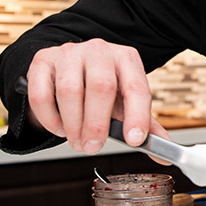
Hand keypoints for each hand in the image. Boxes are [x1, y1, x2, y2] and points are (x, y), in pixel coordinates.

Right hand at [25, 39, 168, 153]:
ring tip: (77, 140)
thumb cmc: (103, 88)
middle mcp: (100, 50)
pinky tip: (60, 128)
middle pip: (101, 87)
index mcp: (126, 59)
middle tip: (93, 147)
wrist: (71, 66)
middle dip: (97, 125)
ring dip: (73, 124)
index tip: (134, 140)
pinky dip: (49, 118)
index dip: (137, 116)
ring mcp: (69, 53)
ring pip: (69, 91)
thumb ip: (145, 126)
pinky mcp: (43, 61)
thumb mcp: (126, 102)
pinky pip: (41, 94)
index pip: (137, 87)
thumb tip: (164, 155)